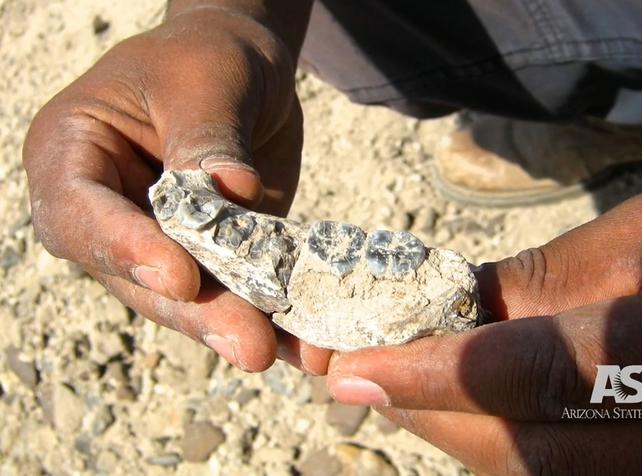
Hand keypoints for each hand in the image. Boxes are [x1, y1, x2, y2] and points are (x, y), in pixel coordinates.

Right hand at [23, 5, 329, 373]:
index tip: (180, 277)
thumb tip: (232, 194)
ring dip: (237, 328)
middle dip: (195, 312)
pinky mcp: (212, 258)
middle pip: (137, 276)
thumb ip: (207, 138)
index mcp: (73, 154)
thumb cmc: (206, 57)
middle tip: (250, 345)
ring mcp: (159, 242)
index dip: (125, 250)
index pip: (80, 214)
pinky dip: (272, 320)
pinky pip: (236, 293)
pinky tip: (307, 346)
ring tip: (285, 352)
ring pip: (187, 300)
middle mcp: (107, 211)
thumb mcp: (204, 78)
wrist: (244, 70)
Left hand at [327, 170, 641, 473]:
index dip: (434, 374)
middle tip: (365, 379)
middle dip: (434, 417)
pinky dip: (525, 459)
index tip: (352, 367)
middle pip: (537, 455)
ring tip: (414, 394)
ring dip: (469, 442)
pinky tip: (489, 420)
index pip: (540, 376)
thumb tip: (437, 311)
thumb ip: (543, 283)